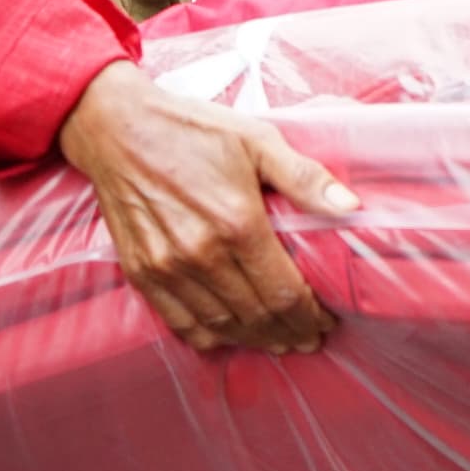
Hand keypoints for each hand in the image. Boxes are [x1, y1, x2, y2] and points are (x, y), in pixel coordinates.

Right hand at [55, 60, 354, 356]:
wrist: (117, 128)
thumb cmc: (192, 129)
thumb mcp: (257, 140)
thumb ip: (305, 177)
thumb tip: (353, 208)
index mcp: (237, 223)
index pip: (284, 293)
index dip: (310, 315)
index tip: (325, 321)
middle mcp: (201, 254)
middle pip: (257, 316)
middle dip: (289, 333)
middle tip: (308, 338)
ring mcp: (167, 268)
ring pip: (221, 326)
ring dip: (255, 340)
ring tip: (278, 341)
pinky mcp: (142, 272)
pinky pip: (181, 322)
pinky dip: (211, 337)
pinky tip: (231, 335)